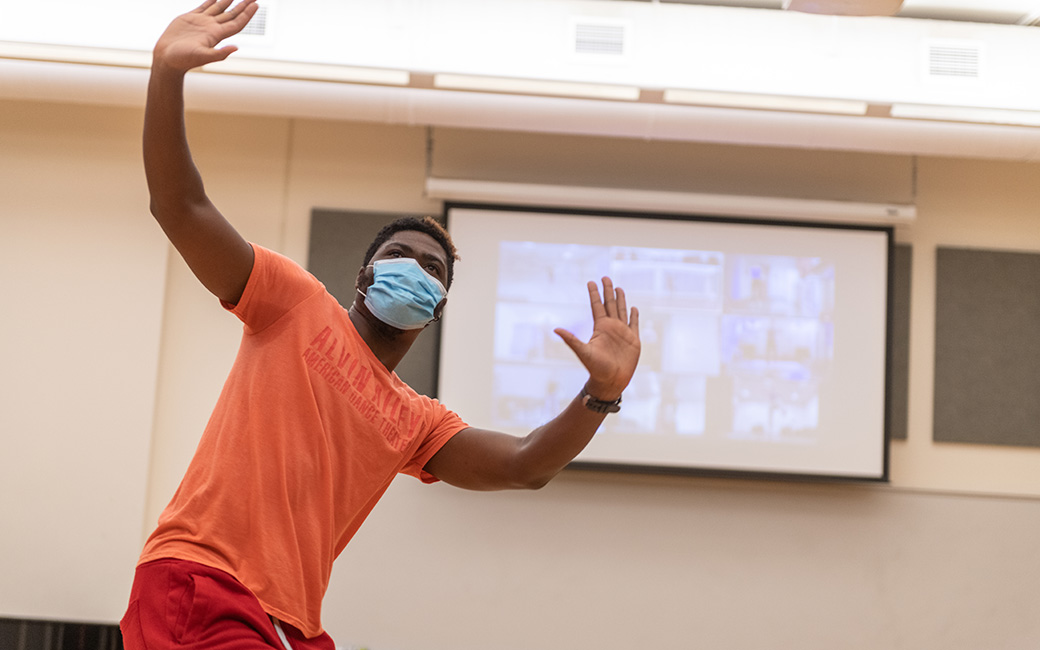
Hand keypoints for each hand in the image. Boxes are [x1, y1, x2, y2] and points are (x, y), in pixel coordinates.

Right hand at [154, 0, 258, 71]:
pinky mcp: (191, 18)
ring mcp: (202, 22)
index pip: (237, 22)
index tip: (256, 4)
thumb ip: (219, 53)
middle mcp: (212, 28)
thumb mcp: (203, 57)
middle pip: (232, 14)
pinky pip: (204, 6)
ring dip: (229, 1)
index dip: (247, 14)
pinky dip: (211, 1)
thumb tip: (236, 48)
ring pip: (219, 8)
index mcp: (217, 35)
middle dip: (243, 5)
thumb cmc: (183, 59)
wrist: (167, 57)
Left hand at [555, 277, 640, 400]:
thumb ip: (571, 340)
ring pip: (621, 311)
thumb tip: (555, 330)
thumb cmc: (595, 368)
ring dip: (620, 299)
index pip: (596, 306)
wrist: (611, 381)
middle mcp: (611, 327)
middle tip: (605, 277)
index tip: (591, 281)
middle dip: (607, 290)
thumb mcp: (583, 352)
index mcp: (600, 328)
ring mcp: (622, 332)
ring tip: (618, 287)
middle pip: (609, 304)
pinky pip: (634, 324)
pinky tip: (633, 308)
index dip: (594, 294)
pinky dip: (634, 315)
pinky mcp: (633, 340)